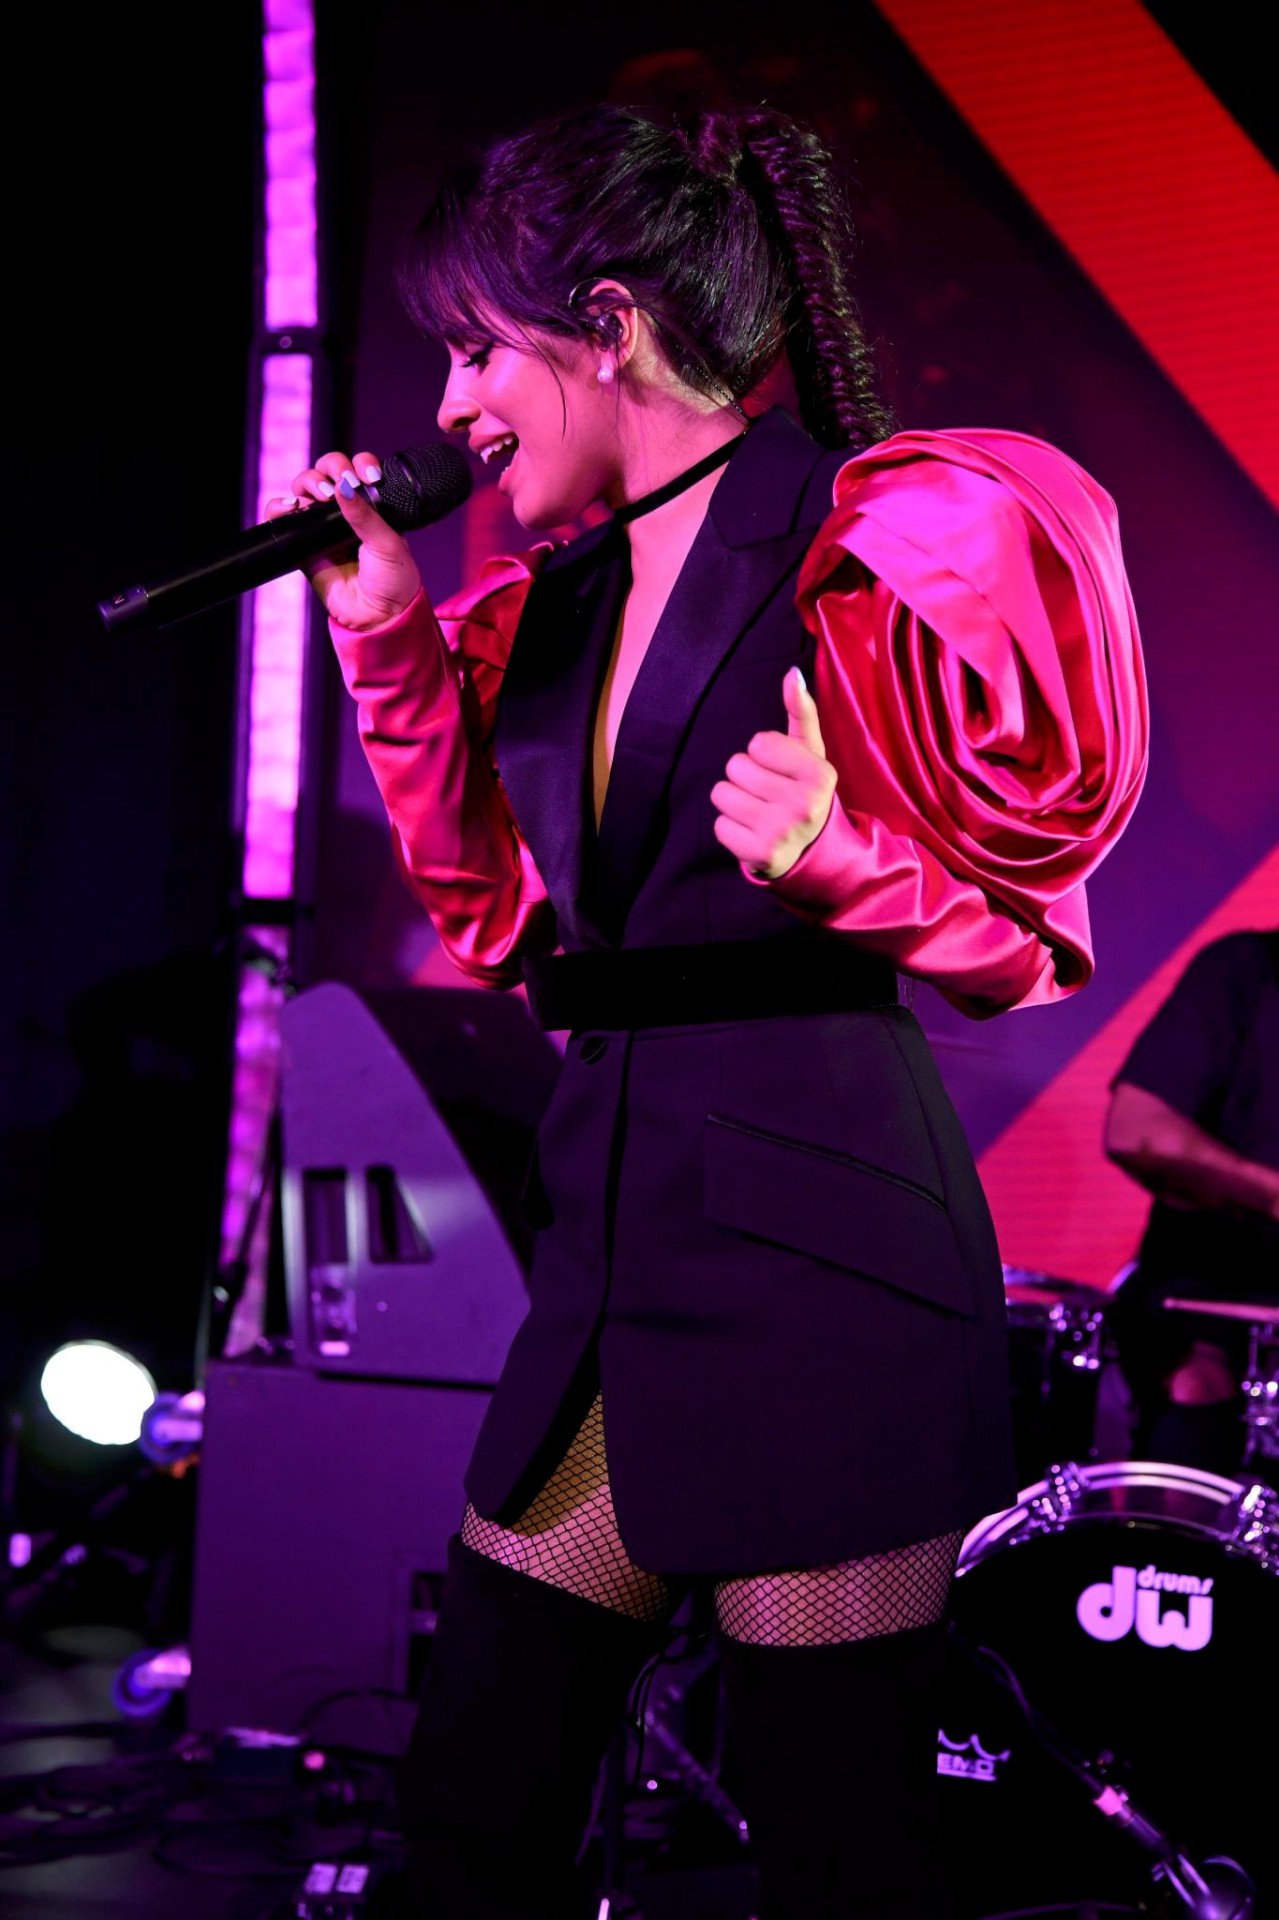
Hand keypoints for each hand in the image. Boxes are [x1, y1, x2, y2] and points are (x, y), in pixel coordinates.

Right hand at [265, 449, 421, 629]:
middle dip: (331, 468)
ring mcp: (321, 526)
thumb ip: (365, 514)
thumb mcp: (387, 543)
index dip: (359, 464)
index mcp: (370, 505)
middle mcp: (344, 511)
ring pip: (303, 488)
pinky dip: (278, 507)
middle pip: (326, 471)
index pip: (357, 469)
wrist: (379, 616)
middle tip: (341, 484)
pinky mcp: (303, 545)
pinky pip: (282, 519)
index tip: (368, 477)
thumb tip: (343, 486)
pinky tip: (290, 507)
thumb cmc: (393, 581)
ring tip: (321, 496)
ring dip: (307, 482)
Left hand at [711, 666, 836, 879]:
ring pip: (721, 794)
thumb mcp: (809, 752)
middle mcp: (804, 804)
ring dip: (734, 801)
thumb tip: (792, 674)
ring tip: (757, 810)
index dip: (762, 753)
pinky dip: (731, 827)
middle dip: (745, 777)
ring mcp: (782, 832)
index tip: (780, 770)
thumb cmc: (803, 790)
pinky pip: (719, 825)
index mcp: (820, 775)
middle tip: (767, 793)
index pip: (758, 743)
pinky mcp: (760, 855)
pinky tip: (752, 831)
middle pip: (735, 767)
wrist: (811, 850)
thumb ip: (801, 711)